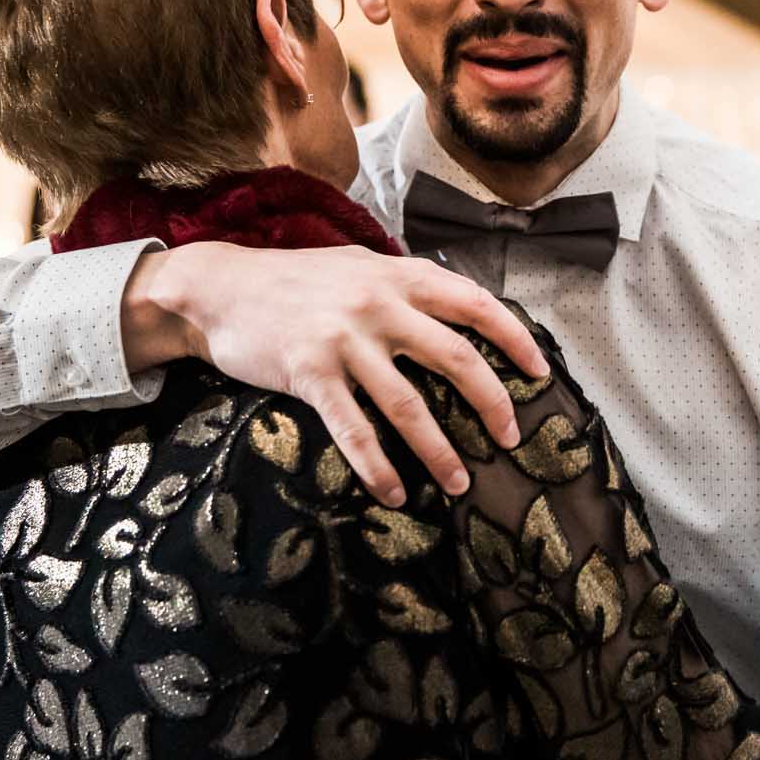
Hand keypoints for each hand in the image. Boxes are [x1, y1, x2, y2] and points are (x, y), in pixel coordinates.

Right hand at [133, 242, 545, 506]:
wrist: (220, 288)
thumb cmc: (292, 280)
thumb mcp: (356, 265)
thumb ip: (402, 286)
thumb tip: (452, 310)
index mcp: (398, 276)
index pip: (476, 304)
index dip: (514, 340)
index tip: (539, 373)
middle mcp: (379, 303)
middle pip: (457, 358)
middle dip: (492, 404)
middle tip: (510, 439)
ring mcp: (345, 338)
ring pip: (410, 405)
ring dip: (440, 451)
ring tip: (460, 482)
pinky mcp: (311, 373)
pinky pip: (355, 430)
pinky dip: (379, 468)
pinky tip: (396, 494)